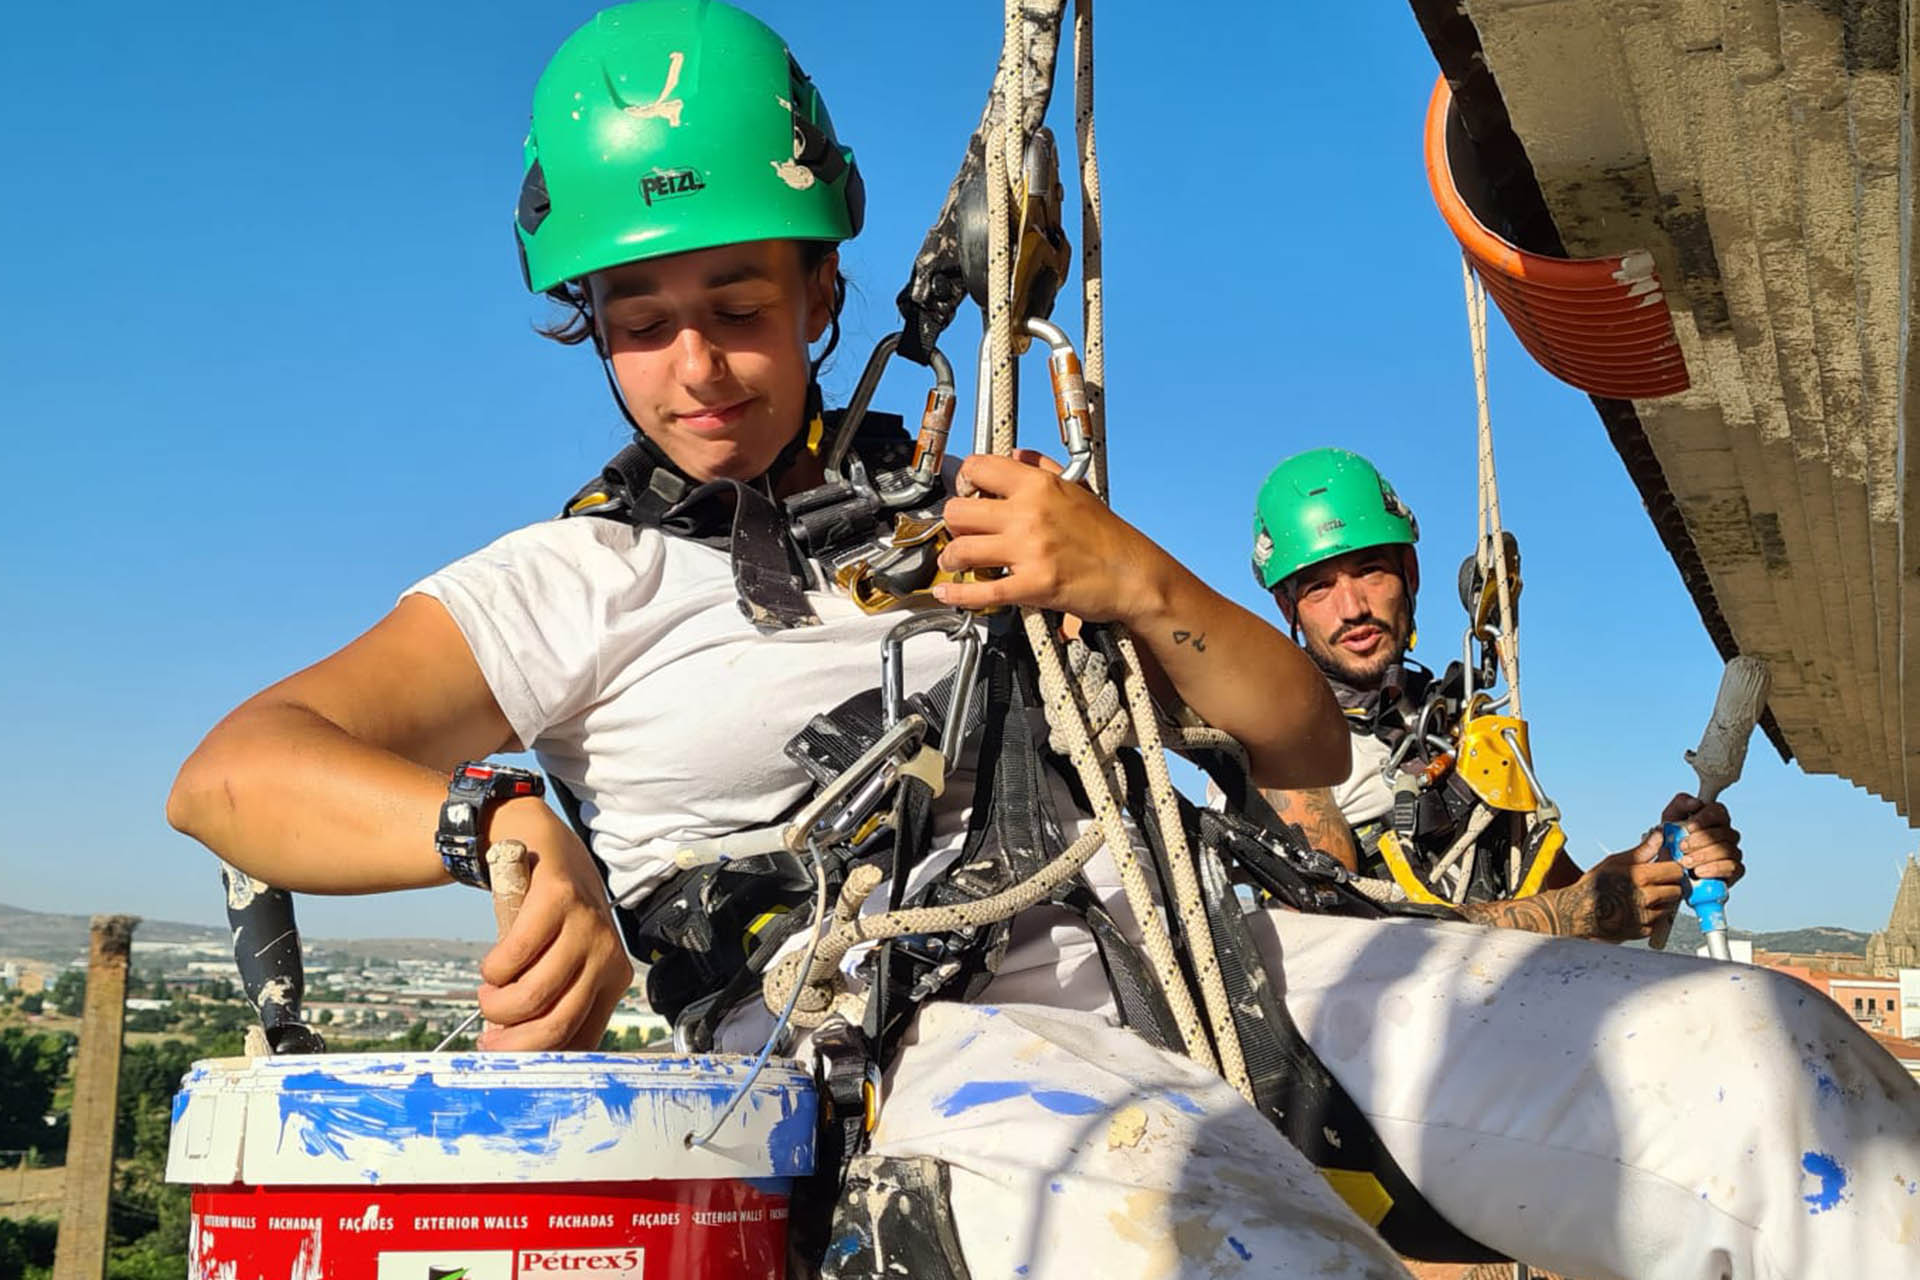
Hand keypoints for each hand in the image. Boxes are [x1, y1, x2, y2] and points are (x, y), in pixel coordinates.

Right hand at [475, 803, 631, 1049]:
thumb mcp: (564, 962)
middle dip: (512, 1043)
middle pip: (557, 1024)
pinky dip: (493, 970)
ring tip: (489, 993)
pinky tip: (492, 966)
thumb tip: (523, 1058)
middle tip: (488, 1036)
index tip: (503, 1056)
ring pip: (533, 996)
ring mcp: (586, 925)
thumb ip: (554, 1002)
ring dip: (496, 1004)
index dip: (536, 1058)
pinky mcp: (559, 899)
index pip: (581, 1040)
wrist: (544, 848)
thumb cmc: (550, 921)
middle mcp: (608, 955)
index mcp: (613, 980)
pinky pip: (515, 956)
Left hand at [932, 451, 1169, 621]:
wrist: (1135, 575)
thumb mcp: (1078, 488)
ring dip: (952, 559)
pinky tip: (949, 593)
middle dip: (954, 524)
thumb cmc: (1109, 537)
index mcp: (1039, 486)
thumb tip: (1016, 455)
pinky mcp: (1032, 586)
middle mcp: (1029, 514)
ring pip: (962, 549)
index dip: (964, 481)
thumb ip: (1042, 467)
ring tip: (956, 562)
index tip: (966, 492)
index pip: (977, 467)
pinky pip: (982, 591)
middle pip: (958, 511)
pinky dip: (959, 594)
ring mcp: (1029, 550)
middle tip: (962, 532)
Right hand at [1566, 832, 1686, 941]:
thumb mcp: (1615, 862)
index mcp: (1640, 876)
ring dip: (1663, 900)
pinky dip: (1654, 915)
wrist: (1579, 913)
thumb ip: (1642, 850)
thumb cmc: (1595, 885)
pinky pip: (1660, 920)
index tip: (1666, 866)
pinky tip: (1638, 908)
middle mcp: (1646, 897)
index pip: (1676, 870)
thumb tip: (1659, 835)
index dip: (1672, 867)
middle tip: (1658, 882)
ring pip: (1671, 905)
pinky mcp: (1644, 931)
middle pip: (1678, 889)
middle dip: (1670, 884)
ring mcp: (1646, 916)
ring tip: (1645, 895)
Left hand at [1660, 793, 1743, 885]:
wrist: (1670, 867)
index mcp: (1715, 817)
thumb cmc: (1672, 838)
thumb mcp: (1670, 818)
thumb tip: (1696, 803)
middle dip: (1701, 840)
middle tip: (1682, 847)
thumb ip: (1681, 804)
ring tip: (1685, 861)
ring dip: (1704, 856)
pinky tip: (1698, 871)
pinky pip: (1733, 867)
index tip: (1689, 827)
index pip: (1718, 811)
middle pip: (1724, 832)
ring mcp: (1733, 851)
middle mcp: (1727, 833)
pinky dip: (1714, 869)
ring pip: (1727, 850)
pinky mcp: (1735, 870)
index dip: (1705, 818)